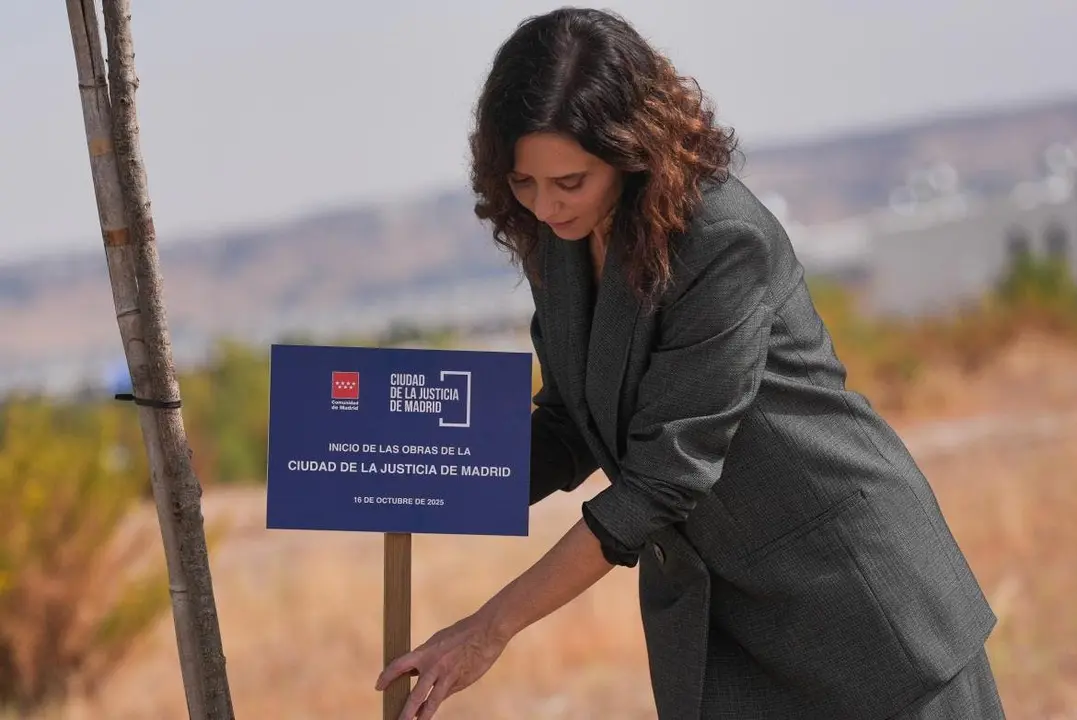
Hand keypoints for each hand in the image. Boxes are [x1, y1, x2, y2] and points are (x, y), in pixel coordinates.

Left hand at [375, 608, 508, 719]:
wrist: (487, 632)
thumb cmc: (462, 633)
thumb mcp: (438, 641)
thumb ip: (425, 657)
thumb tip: (414, 673)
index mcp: (426, 652)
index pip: (399, 666)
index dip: (387, 677)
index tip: (379, 686)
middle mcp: (434, 667)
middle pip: (416, 696)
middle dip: (405, 712)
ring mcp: (449, 678)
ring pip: (432, 703)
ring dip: (422, 717)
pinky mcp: (461, 683)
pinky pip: (446, 695)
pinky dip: (437, 701)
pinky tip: (431, 709)